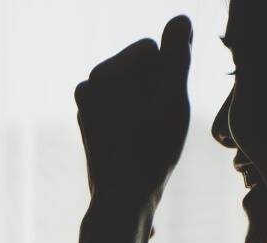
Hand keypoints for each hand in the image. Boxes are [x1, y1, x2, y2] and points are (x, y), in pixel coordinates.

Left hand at [76, 15, 192, 211]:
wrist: (123, 198)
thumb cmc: (152, 146)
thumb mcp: (174, 94)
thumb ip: (177, 52)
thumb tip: (180, 20)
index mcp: (106, 70)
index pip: (152, 48)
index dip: (169, 75)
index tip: (166, 105)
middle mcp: (89, 84)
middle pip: (140, 69)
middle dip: (155, 89)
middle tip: (160, 124)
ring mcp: (86, 108)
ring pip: (132, 92)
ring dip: (146, 106)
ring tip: (150, 136)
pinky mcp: (90, 130)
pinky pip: (122, 113)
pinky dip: (133, 123)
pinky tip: (138, 145)